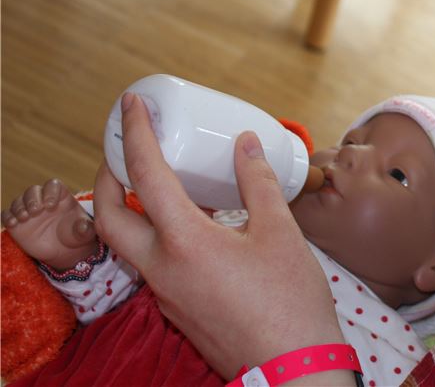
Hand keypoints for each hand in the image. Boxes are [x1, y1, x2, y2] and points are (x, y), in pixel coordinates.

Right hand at [2, 178, 97, 269]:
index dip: (50, 192)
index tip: (51, 205)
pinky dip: (7, 217)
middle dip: (32, 199)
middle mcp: (43, 201)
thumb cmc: (75, 235)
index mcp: (61, 197)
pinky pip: (7, 215)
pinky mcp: (17, 223)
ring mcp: (29, 211)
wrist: (64, 250)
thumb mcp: (84, 232)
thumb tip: (84, 227)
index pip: (52, 185)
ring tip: (24, 217)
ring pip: (19, 201)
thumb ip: (85, 228)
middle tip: (36, 210)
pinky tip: (13, 223)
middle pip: (33, 191)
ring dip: (19, 207)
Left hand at [93, 93, 354, 383]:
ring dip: (134, 208)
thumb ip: (258, 183)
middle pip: (109, 217)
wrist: (294, 368)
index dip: (134, 134)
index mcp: (184, 243)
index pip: (145, 175)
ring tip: (166, 182)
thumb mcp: (280, 233)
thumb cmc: (290, 303)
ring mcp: (167, 293)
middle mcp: (162, 269)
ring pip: (130, 244)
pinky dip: (162, 234)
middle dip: (108, 178)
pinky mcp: (179, 308)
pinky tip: (198, 226)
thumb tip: (246, 144)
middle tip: (127, 150)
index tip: (131, 106)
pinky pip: (156, 263)